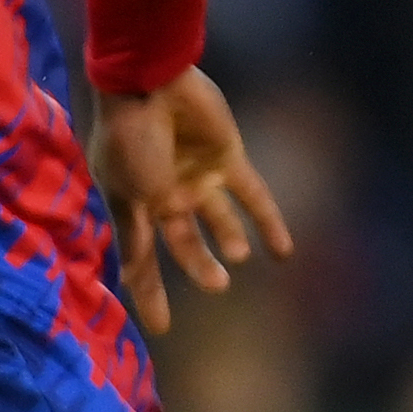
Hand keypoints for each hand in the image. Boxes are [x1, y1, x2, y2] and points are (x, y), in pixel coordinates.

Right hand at [87, 65, 289, 335]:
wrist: (151, 82)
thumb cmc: (130, 140)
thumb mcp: (129, 196)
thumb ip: (138, 235)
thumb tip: (133, 274)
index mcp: (132, 206)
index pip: (141, 260)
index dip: (149, 295)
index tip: (161, 329)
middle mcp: (165, 196)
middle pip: (184, 243)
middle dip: (199, 265)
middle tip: (217, 284)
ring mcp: (197, 177)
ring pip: (218, 221)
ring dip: (229, 240)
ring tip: (239, 257)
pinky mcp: (227, 159)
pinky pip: (254, 197)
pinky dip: (269, 223)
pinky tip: (284, 251)